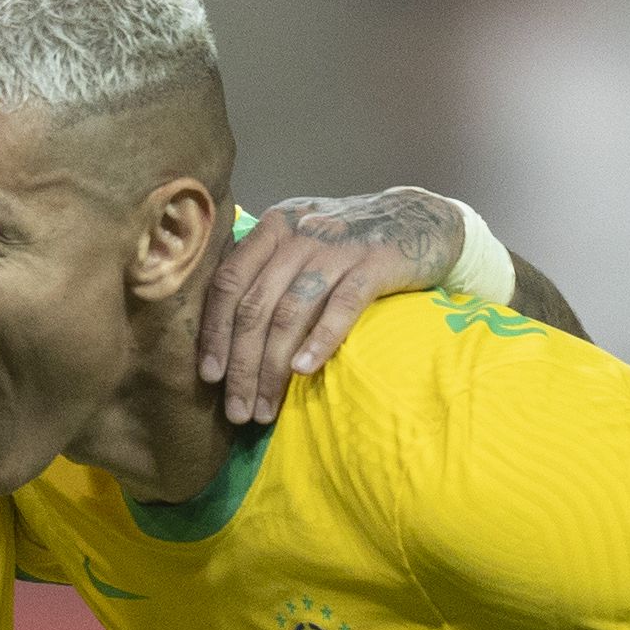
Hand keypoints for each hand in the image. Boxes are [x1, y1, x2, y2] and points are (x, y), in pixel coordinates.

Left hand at [201, 190, 463, 422]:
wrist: (421, 219)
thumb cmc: (352, 244)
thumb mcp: (302, 242)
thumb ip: (268, 271)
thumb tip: (226, 333)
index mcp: (272, 229)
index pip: (228, 282)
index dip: (214, 332)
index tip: (209, 377)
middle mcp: (298, 234)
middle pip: (256, 306)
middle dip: (241, 365)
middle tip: (238, 410)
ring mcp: (337, 246)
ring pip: (291, 311)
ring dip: (273, 366)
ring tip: (265, 409)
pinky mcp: (375, 261)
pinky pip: (341, 305)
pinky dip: (319, 340)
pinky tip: (303, 372)